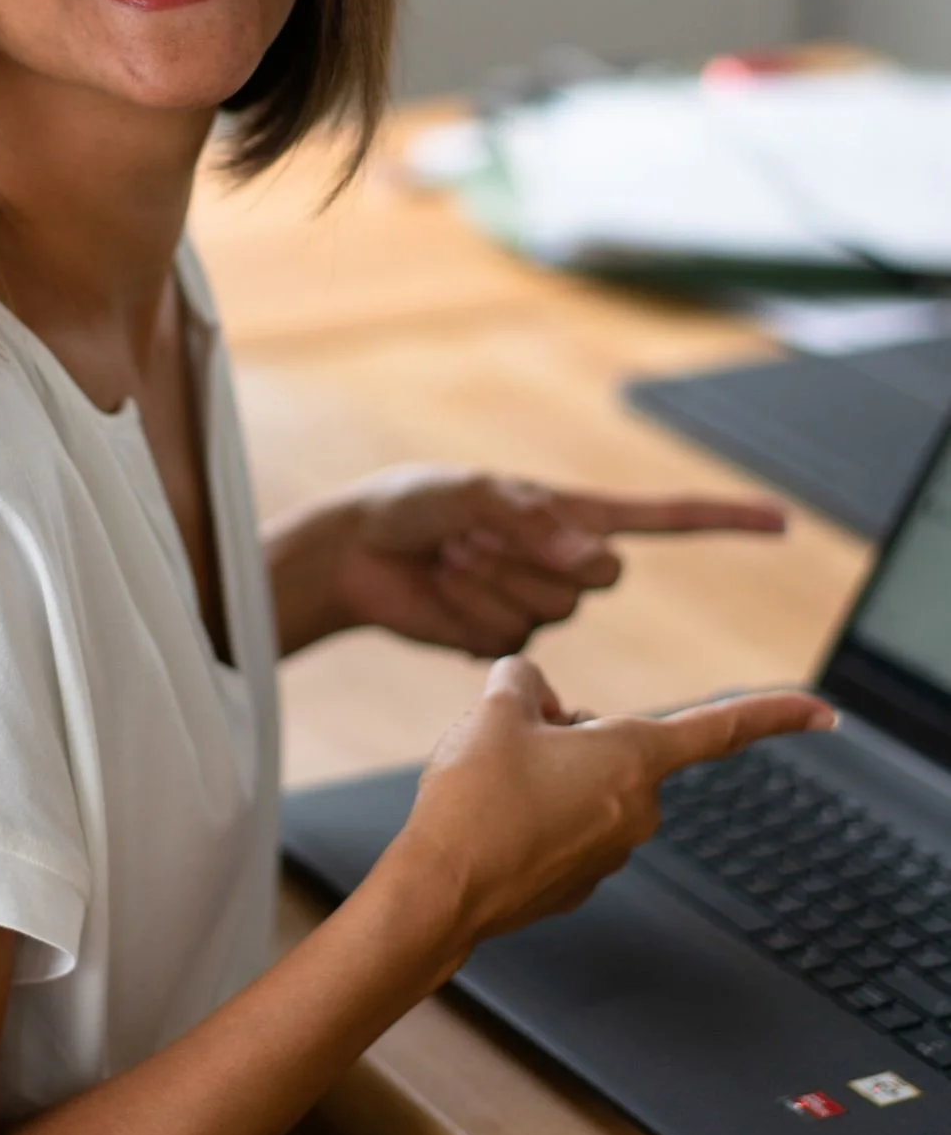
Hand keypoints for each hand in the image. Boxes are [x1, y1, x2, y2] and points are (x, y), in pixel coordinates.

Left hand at [325, 465, 784, 657]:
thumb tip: (594, 560)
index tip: (779, 522)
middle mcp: (563, 560)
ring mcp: (536, 604)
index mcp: (569, 514)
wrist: (355, 552)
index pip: (664, 518)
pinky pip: (511, 638)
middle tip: (476, 533)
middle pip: (602, 579)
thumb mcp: (470, 493)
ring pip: (551, 612)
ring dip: (494, 580)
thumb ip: (531, 521)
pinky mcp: (502, 640)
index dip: (724, 519)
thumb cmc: (412, 504)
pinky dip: (472, 609)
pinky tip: (443, 586)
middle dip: (539, 556)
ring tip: (453, 553)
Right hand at [387, 655, 835, 971]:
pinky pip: (565, 827)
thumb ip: (523, 679)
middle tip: (511, 738)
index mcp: (633, 757)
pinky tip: (493, 822)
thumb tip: (534, 692)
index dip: (775, 713)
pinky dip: (534, 815)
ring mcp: (609, 853)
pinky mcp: (576, 883)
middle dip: (570, 732)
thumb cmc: (473, 799)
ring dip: (548, 773)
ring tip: (490, 787)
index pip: (720, 729)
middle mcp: (637, 809)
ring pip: (588, 786)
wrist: (440, 891)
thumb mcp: (493, 708)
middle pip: (617, 745)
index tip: (825, 712)